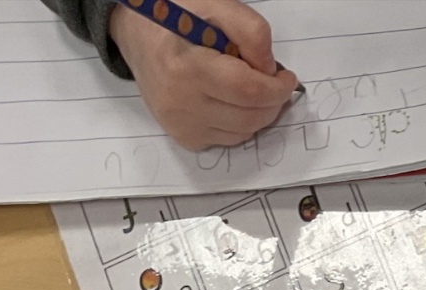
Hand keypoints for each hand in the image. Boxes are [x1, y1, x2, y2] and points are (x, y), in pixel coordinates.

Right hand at [108, 0, 297, 149]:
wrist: (138, 36)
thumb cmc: (178, 17)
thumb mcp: (216, 5)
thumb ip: (250, 32)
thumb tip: (270, 71)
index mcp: (186, 68)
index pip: (247, 90)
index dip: (276, 88)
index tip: (287, 79)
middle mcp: (181, 103)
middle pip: (250, 117)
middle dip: (272, 102)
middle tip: (273, 84)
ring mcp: (182, 125)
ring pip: (243, 133)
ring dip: (258, 113)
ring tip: (248, 87)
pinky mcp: (185, 138)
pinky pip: (229, 139)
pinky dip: (240, 123)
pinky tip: (230, 100)